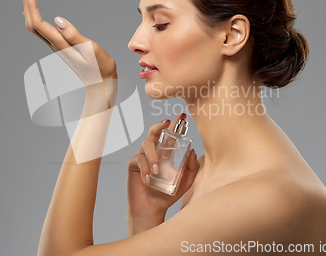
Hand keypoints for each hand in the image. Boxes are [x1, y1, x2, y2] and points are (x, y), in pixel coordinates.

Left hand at [22, 0, 117, 85]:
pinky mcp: (61, 48)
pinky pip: (43, 32)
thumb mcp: (90, 49)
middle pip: (32, 24)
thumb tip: (57, 20)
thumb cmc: (100, 67)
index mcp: (60, 44)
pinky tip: (36, 14)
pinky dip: (36, 19)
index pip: (39, 23)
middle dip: (27, 4)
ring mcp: (57, 47)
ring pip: (36, 28)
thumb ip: (74, 35)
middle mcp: (55, 46)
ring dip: (30, 10)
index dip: (31, 5)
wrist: (101, 84)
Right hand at [126, 114, 199, 233]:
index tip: (181, 116)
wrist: (152, 209)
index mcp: (165, 153)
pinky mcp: (133, 165)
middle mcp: (153, 152)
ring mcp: (142, 157)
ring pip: (146, 144)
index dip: (173, 125)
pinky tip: (148, 178)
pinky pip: (138, 159)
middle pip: (153, 132)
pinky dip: (144, 168)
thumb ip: (191, 168)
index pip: (168, 135)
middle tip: (166, 124)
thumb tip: (192, 150)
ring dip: (153, 155)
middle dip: (159, 125)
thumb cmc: (167, 194)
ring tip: (157, 170)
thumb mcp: (185, 182)